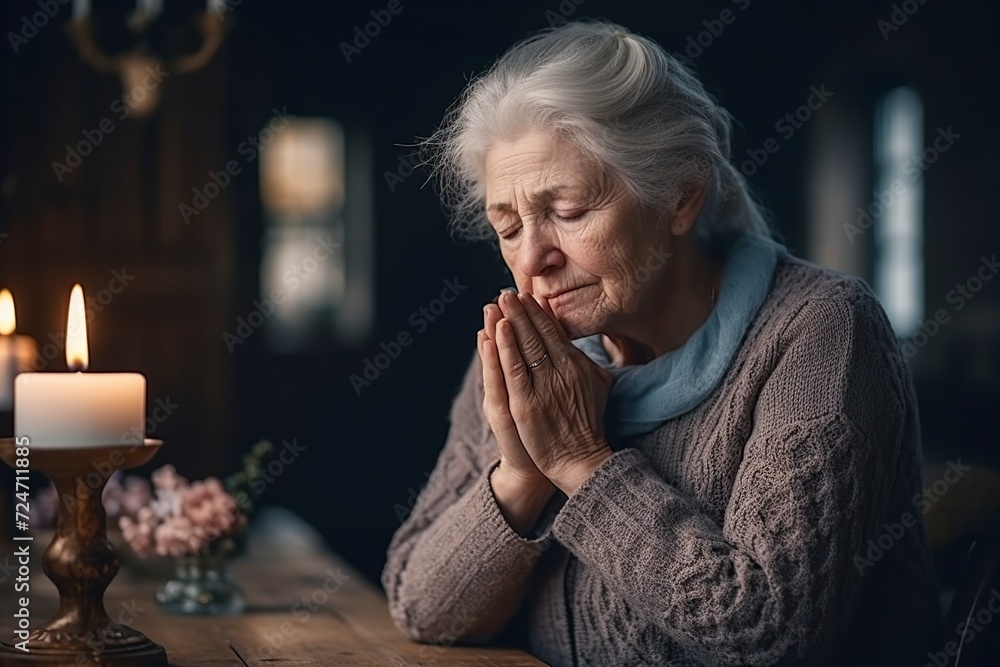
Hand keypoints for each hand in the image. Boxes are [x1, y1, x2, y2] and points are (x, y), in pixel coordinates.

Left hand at [480, 290, 613, 494]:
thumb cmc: (588, 422)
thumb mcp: (598, 384)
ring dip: (510, 321)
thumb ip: (586, 359)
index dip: (538, 312)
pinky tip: (497, 330)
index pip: (554, 331)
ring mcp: (543, 388)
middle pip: (537, 334)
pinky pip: (513, 370)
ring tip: (498, 303)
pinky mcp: (525, 404)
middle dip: (521, 310)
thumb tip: (571, 336)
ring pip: (524, 347)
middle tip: (507, 292)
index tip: (527, 296)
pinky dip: (504, 348)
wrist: (580, 460)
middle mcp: (562, 372)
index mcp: (577, 365)